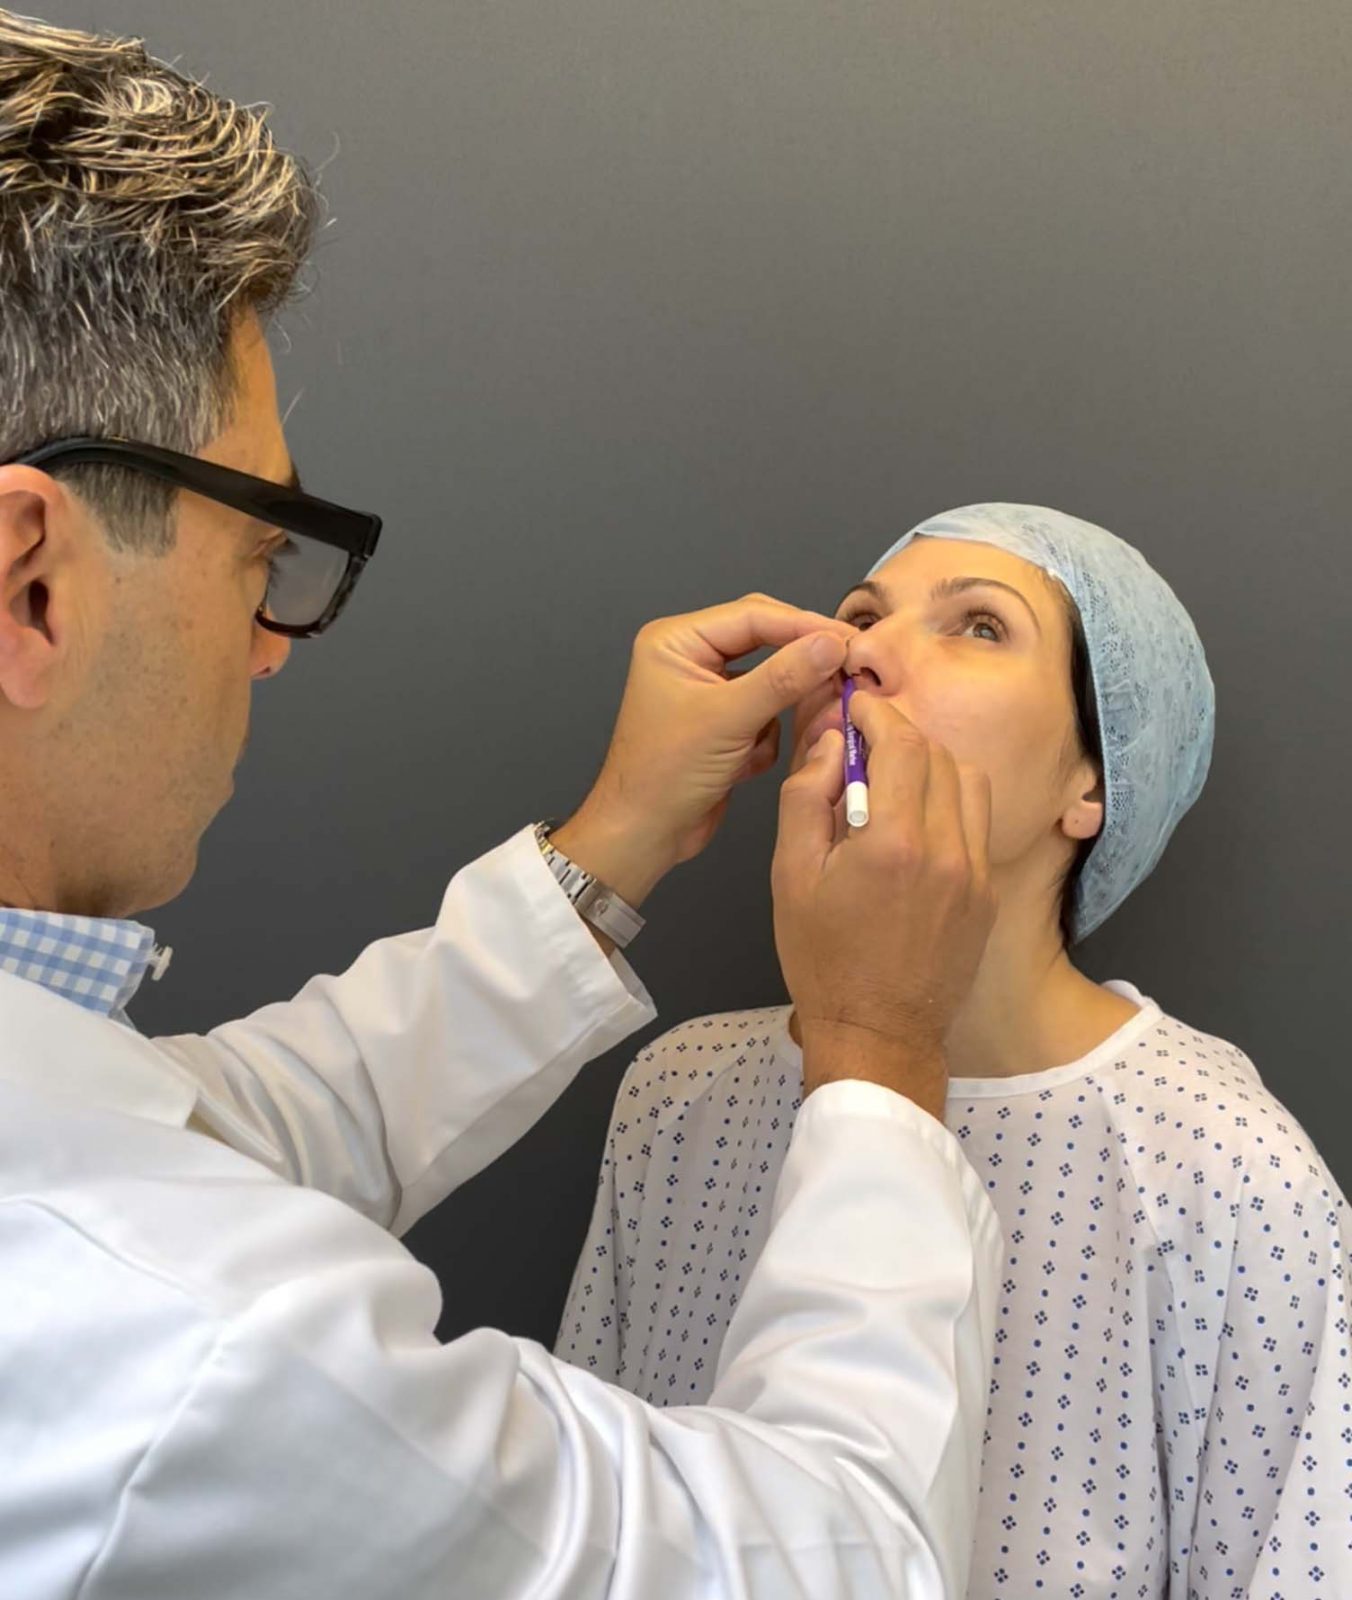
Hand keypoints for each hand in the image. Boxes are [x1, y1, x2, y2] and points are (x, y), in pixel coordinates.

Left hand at [554, 595, 853, 906]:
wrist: (644, 835)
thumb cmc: (662, 777)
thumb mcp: (728, 720)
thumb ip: (783, 678)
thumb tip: (830, 644)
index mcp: (676, 641)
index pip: (753, 614)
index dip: (805, 625)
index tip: (849, 639)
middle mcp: (690, 658)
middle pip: (765, 641)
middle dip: (798, 664)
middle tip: (846, 668)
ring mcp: (708, 691)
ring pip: (771, 681)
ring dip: (781, 707)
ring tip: (797, 722)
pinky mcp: (723, 724)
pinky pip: (767, 714)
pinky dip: (767, 737)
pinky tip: (746, 762)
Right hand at [771, 693, 996, 1117]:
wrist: (877, 1034)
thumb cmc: (824, 960)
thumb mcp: (791, 876)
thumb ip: (807, 799)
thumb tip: (829, 744)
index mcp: (895, 842)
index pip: (901, 744)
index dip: (877, 713)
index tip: (856, 708)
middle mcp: (947, 850)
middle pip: (938, 755)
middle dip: (900, 736)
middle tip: (864, 746)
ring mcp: (975, 873)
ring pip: (969, 783)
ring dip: (932, 766)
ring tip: (894, 783)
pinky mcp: (987, 894)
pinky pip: (977, 824)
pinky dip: (950, 804)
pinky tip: (916, 824)